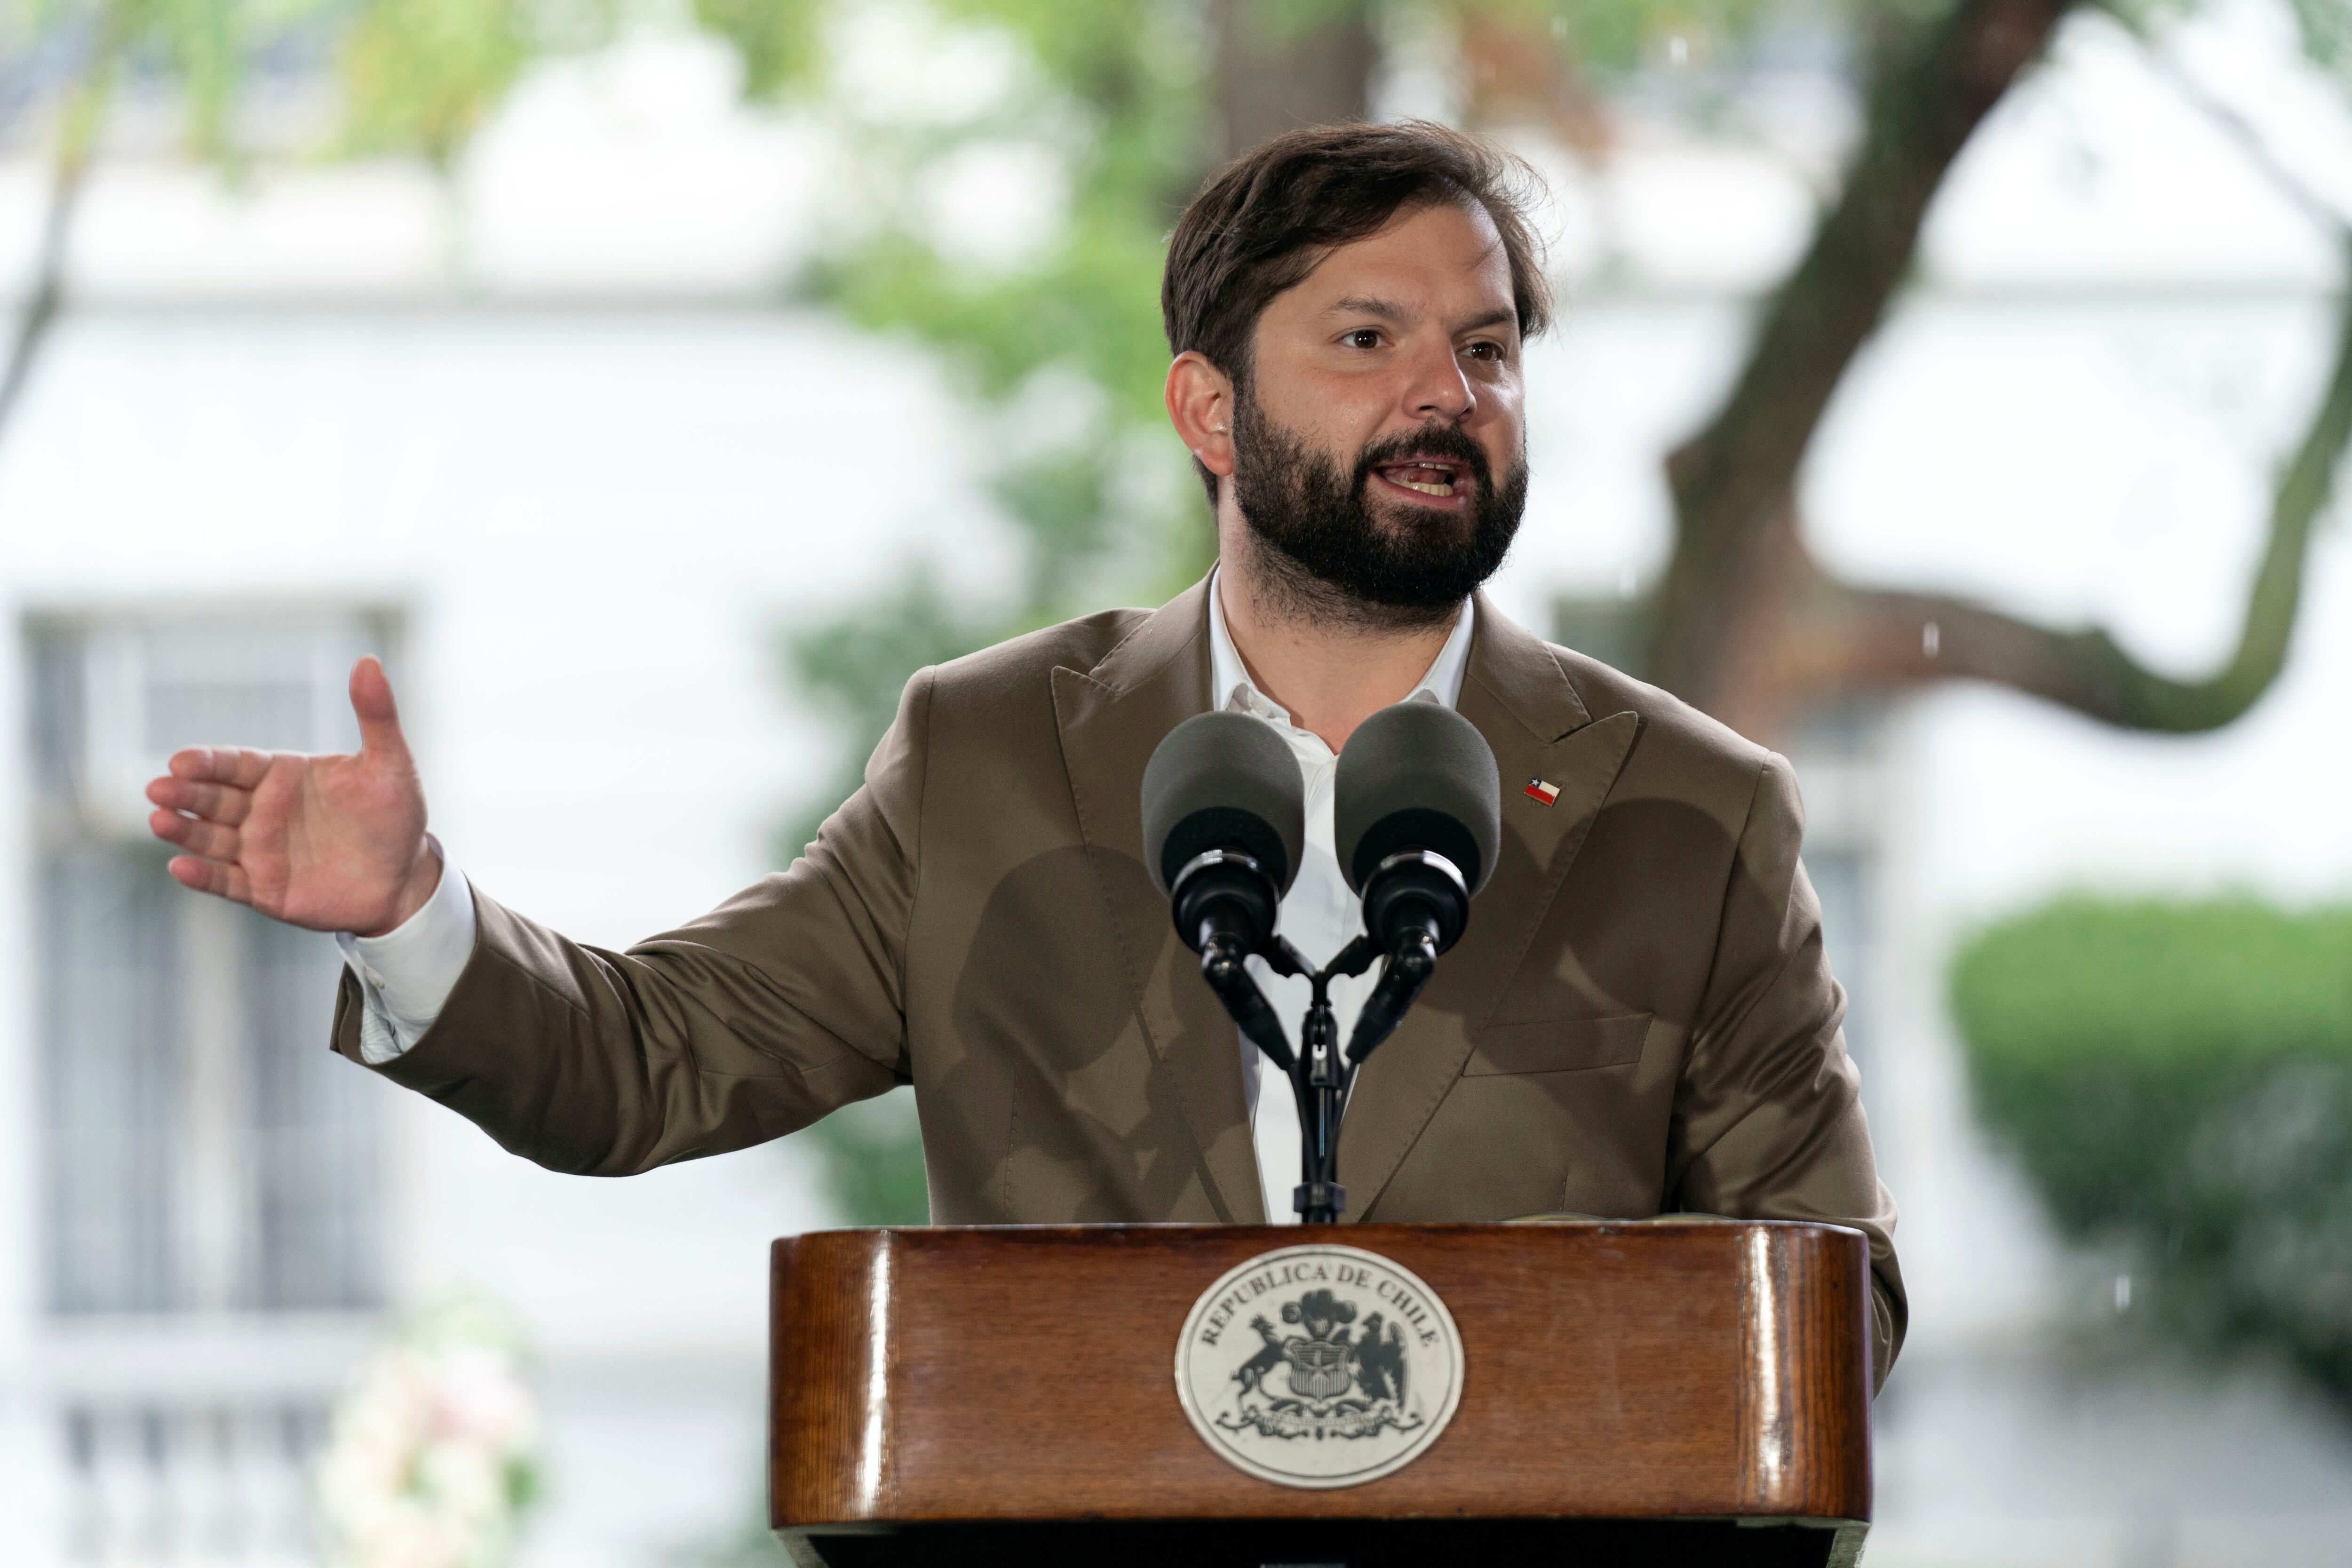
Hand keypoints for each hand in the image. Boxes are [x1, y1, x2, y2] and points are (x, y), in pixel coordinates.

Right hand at [146, 656, 440, 936]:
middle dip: (184, 792)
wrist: (407, 876)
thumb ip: (376, 715)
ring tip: (160, 820)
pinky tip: (180, 867)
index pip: (235, 763)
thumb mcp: (391, 764)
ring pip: (210, 838)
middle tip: (158, 788)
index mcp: (282, 775)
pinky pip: (227, 882)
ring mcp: (258, 850)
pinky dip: (203, 877)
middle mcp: (261, 810)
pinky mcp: (263, 889)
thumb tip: (368, 661)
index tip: (180, 760)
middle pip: (212, 797)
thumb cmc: (396, 815)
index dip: (207, 761)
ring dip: (183, 830)